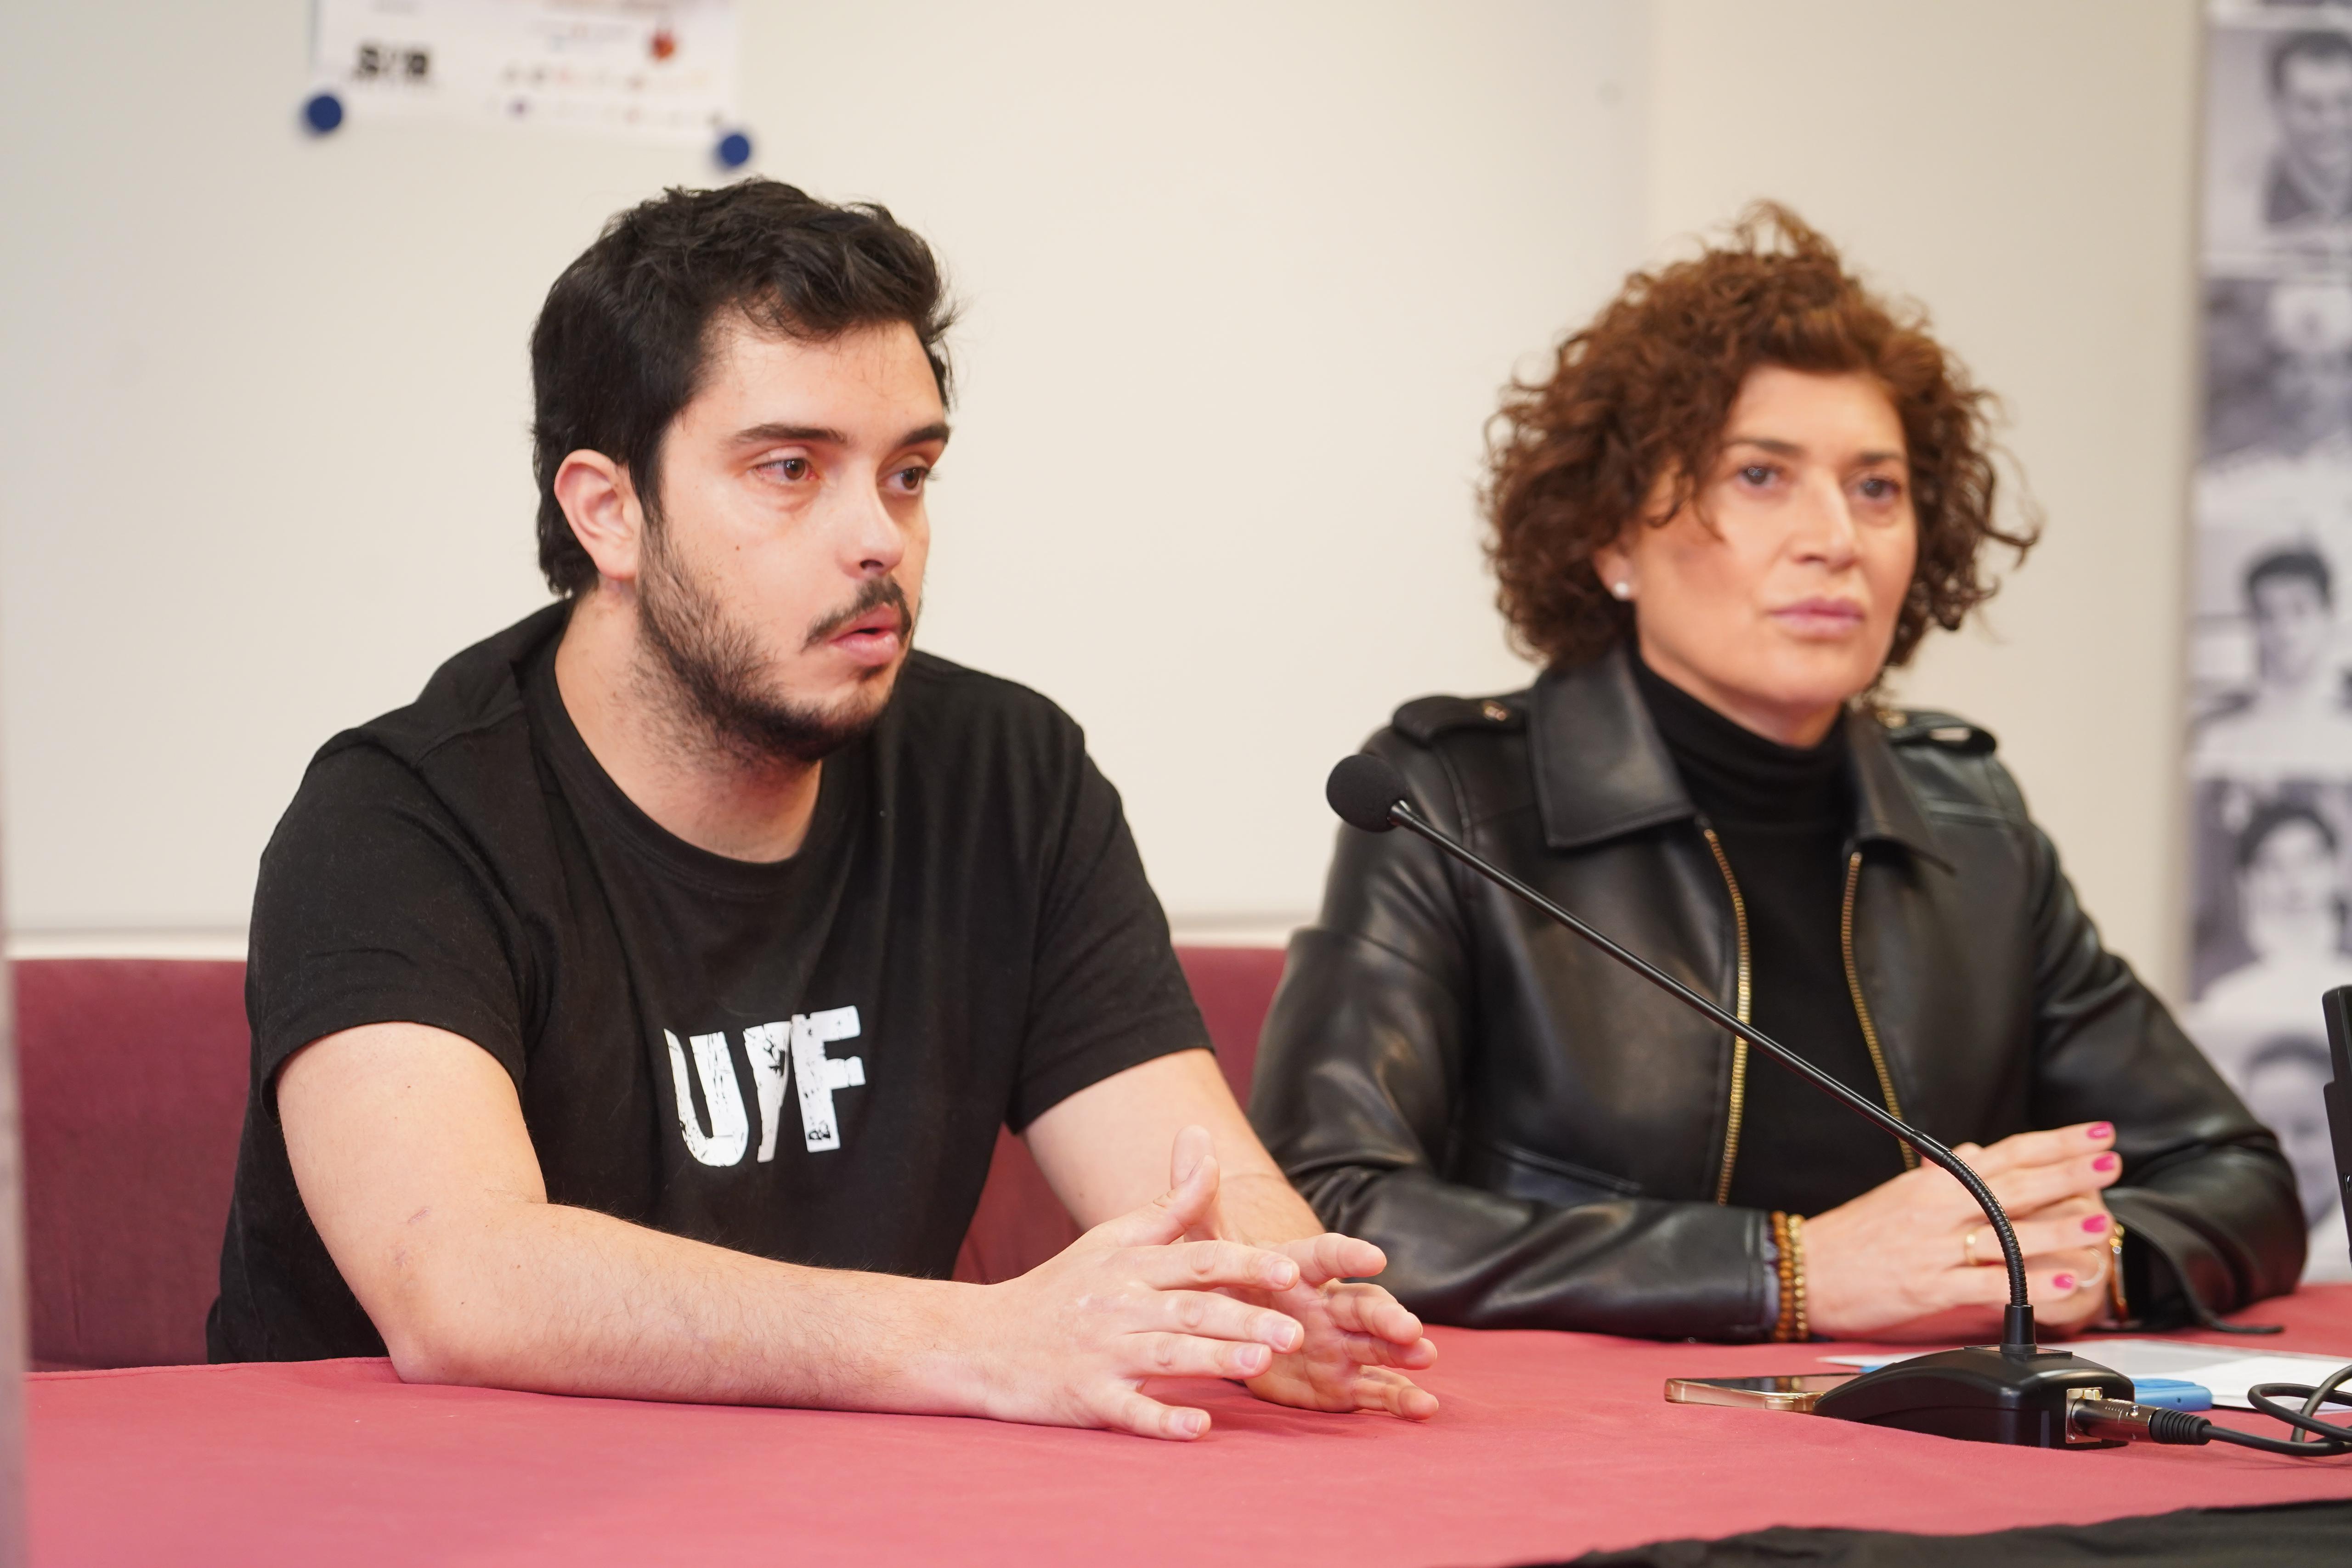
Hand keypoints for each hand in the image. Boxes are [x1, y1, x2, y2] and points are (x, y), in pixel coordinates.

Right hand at [960, 1133, 1318, 1439]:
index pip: (1196, 1259)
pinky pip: (1126, 1410)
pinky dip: (1161, 1419)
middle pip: (1189, 1308)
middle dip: (1244, 1317)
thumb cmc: (1059, 1289)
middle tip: (1297, 1330)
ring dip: (1213, 1358)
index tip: (1292, 1271)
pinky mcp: (1083, 1397)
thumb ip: (1170, 1205)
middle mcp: (1118, 1306)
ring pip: (1165, 1355)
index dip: (1245, 1263)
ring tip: (1261, 1362)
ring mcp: (1100, 1353)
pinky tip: (1197, 1426)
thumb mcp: (1110, 1239)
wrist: (981, 1339)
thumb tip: (1208, 1150)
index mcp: (1129, 1266)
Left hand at [1164, 1126, 1439, 1420]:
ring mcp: (1340, 1343)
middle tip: (1409, 1327)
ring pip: (1378, 1345)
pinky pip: (1375, 1390)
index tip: (1375, 1257)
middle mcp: (1329, 1304)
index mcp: (1300, 1269)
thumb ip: (1197, 1198)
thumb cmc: (1225, 1280)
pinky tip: (1424, 1408)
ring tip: (1426, 1356)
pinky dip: (1399, 1399)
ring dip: (1403, 1350)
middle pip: (1363, 1305)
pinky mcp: (1341, 1382)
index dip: (1349, 1256)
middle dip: (1387, 1314)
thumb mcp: (1204, 1244)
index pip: (1326, 1256)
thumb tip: (1192, 1133)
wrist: (1230, 1326)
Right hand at [1803, 1121, 2120, 1340]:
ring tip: (2102, 1220)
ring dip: (2059, 1225)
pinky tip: (2062, 1280)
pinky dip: (2029, 1281)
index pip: (2008, 1153)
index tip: (2096, 1133)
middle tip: (2111, 1161)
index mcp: (1934, 1181)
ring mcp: (1936, 1248)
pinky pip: (1988, 1282)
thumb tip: (1979, 1150)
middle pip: (2015, 1184)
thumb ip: (1944, 1173)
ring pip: (2007, 1232)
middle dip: (2068, 1172)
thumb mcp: (1899, 1194)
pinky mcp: (1929, 1287)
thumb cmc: (1853, 1235)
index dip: (2056, 1142)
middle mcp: (1939, 1208)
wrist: (1803, 1271)